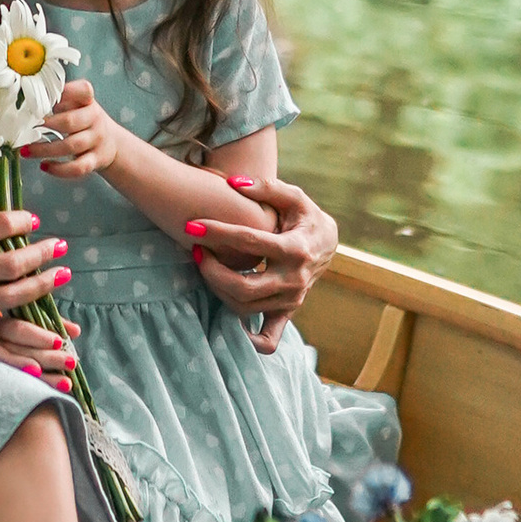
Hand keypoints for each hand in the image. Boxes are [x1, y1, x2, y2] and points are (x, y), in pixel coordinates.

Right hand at [0, 205, 77, 385]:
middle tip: (60, 246)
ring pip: (6, 299)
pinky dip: (17, 352)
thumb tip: (16, 219)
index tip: (34, 220)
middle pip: (7, 265)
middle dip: (39, 255)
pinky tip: (47, 351)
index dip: (20, 221)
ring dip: (40, 288)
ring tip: (61, 276)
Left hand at [32, 77, 118, 180]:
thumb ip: (58, 99)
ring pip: (70, 146)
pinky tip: (44, 166)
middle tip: (26, 128)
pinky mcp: (95, 160)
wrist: (111, 142)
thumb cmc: (84, 119)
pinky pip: (78, 168)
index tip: (45, 97)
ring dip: (44, 149)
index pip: (84, 90)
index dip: (66, 91)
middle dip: (46, 125)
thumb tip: (26, 101)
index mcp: (88, 100)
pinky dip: (59, 169)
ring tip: (26, 151)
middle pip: (69, 121)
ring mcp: (96, 140)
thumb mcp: (76, 104)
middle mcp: (94, 118)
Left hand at [185, 174, 338, 351]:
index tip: (191, 225)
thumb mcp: (293, 197)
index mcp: (295, 249)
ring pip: (245, 307)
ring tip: (205, 265)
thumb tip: (233, 183)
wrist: (329, 242)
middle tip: (196, 250)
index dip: (216, 233)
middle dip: (211, 270)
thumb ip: (265, 187)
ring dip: (218, 289)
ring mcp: (291, 300)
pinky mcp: (287, 312)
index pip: (248, 242)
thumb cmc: (305, 216)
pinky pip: (269, 337)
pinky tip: (227, 323)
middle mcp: (294, 280)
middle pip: (242, 286)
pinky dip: (247, 339)